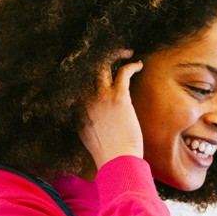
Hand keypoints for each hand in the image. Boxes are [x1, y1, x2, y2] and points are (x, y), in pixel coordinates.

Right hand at [78, 49, 143, 168]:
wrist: (116, 161)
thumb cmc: (108, 154)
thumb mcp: (89, 137)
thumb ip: (89, 123)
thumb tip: (95, 119)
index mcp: (77, 109)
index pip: (78, 82)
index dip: (88, 72)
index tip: (98, 69)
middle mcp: (85, 100)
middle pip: (86, 69)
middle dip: (98, 57)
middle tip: (112, 54)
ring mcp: (100, 97)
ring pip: (101, 65)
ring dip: (114, 55)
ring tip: (126, 53)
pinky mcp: (118, 98)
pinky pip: (123, 72)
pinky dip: (131, 65)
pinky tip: (138, 64)